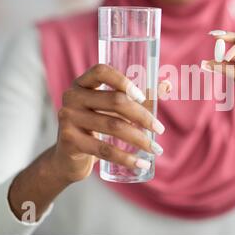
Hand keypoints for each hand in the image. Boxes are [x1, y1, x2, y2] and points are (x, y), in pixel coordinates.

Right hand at [51, 64, 168, 183]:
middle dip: (142, 116)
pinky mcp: (70, 141)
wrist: (69, 158)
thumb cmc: (96, 127)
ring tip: (155, 149)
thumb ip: (138, 98)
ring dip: (139, 139)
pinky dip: (126, 158)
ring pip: (113, 126)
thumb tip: (167, 85)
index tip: (142, 96)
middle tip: (160, 129)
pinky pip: (104, 149)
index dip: (123, 80)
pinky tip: (141, 164)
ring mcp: (68, 118)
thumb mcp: (112, 110)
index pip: (101, 71)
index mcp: (82, 83)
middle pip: (115, 100)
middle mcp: (72, 97)